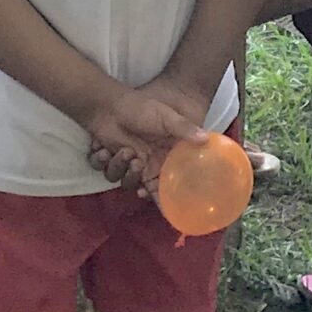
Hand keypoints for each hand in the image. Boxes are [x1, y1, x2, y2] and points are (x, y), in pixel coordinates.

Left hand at [85, 76, 210, 193]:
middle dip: (137, 181)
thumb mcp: (167, 117)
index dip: (167, 199)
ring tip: (124, 150)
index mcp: (164, 158)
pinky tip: (106, 149)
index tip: (167, 207)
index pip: (169, 186)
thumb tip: (207, 138)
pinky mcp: (112, 161)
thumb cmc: (142, 108)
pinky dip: (104, 162)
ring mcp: (129, 163)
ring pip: (124, 182)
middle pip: (145, 190)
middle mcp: (148, 164)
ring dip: (120, 168)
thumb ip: (185, 129)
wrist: (111, 104)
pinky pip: (107, 173)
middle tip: (137, 164)